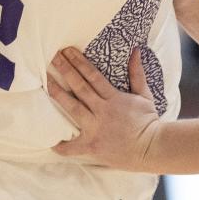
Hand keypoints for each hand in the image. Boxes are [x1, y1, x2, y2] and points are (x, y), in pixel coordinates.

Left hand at [49, 47, 160, 170]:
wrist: (153, 148)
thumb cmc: (149, 122)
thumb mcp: (145, 95)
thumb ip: (137, 74)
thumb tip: (135, 51)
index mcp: (114, 98)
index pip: (93, 76)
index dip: (79, 62)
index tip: (67, 51)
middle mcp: (102, 111)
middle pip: (80, 87)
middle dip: (65, 70)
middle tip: (52, 57)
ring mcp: (96, 128)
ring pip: (72, 108)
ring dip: (58, 94)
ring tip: (45, 81)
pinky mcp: (93, 146)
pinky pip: (73, 147)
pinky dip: (62, 146)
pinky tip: (51, 141)